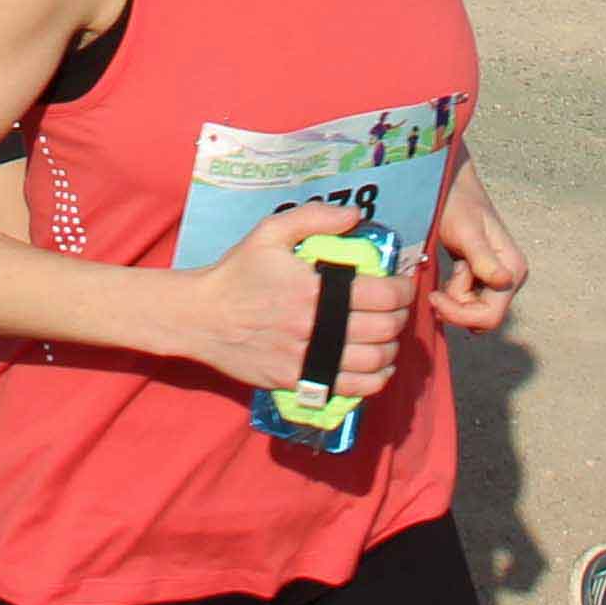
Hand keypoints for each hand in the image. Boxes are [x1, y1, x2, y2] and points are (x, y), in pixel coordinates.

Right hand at [186, 202, 420, 401]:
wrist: (200, 317)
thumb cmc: (237, 272)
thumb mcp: (270, 233)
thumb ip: (315, 218)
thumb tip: (356, 216)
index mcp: (313, 289)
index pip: (381, 295)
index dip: (404, 291)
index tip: (404, 285)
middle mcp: (315, 327)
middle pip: (383, 329)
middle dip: (400, 318)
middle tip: (398, 309)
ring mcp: (306, 359)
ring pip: (373, 363)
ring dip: (391, 349)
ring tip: (389, 337)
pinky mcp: (297, 382)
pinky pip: (350, 388)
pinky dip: (375, 381)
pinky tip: (379, 368)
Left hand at [422, 166, 528, 333]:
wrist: (448, 184)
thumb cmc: (456, 202)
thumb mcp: (466, 231)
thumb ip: (482, 258)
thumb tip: (503, 281)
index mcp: (512, 268)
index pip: (489, 315)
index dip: (460, 314)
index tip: (435, 298)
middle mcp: (510, 277)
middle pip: (482, 318)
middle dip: (456, 307)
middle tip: (437, 288)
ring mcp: (497, 278)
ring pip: (473, 311)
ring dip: (455, 297)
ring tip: (451, 265)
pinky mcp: (483, 276)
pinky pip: (468, 300)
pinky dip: (454, 292)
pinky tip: (452, 269)